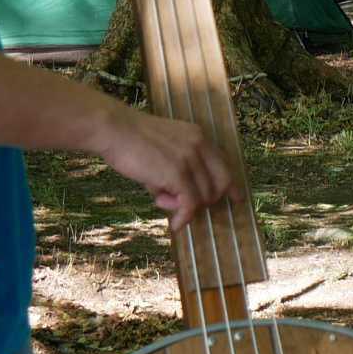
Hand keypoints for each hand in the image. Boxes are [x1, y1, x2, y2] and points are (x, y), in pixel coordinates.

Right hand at [96, 105, 241, 232]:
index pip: (224, 163)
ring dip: (184, 207)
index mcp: (197, 136)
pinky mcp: (177, 173)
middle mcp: (199, 145)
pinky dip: (184, 218)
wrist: (114, 129)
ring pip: (204, 197)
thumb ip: (177, 170)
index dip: (231, 185)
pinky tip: (175, 225)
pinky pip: (190, 205)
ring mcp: (189, 159)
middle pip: (219, 184)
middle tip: (178, 202)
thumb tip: (176, 200)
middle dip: (204, 200)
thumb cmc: (129, 139)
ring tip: (160, 199)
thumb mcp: (162, 149)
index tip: (238, 199)